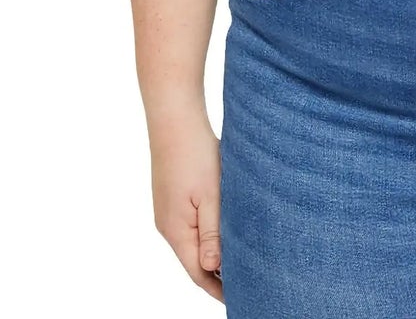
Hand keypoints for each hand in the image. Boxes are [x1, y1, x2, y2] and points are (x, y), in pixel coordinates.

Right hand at [149, 109, 224, 302]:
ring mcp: (168, 212)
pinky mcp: (173, 198)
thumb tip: (213, 267)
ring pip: (193, 242)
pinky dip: (208, 234)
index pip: (198, 272)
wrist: (174, 118)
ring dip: (214, 252)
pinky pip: (191, 225)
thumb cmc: (194, 153)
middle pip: (194, 261)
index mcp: (176, 231)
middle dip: (218, 274)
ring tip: (240, 260)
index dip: (218, 288)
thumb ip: (212, 232)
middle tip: (247, 282)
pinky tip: (225, 229)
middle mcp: (168, 226)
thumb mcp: (210, 194)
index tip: (240, 297)